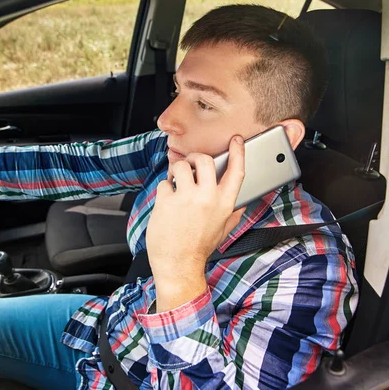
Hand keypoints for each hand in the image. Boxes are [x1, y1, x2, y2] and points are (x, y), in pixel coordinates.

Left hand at [146, 136, 245, 311]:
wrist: (178, 265)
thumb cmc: (199, 249)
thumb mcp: (222, 231)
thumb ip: (232, 215)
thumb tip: (241, 205)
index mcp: (224, 204)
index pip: (236, 172)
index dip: (238, 152)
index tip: (236, 140)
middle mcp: (207, 198)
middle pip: (205, 160)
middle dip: (196, 158)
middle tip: (190, 165)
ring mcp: (186, 198)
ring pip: (181, 166)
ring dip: (176, 171)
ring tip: (175, 182)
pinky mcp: (166, 201)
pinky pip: (164, 182)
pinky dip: (164, 187)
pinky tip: (166, 200)